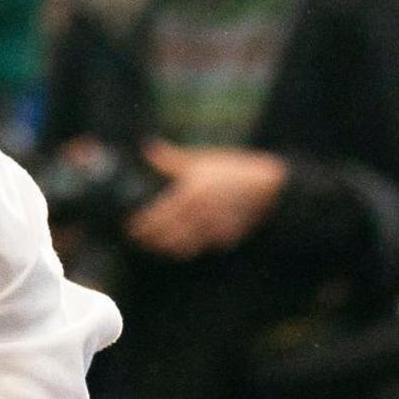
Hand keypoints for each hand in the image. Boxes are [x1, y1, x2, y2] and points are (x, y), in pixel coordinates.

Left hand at [123, 143, 287, 259]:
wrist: (269, 186)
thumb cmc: (233, 169)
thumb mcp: (202, 160)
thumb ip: (171, 160)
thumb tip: (148, 149)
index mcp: (191, 193)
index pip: (157, 217)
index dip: (141, 226)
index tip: (130, 227)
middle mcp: (201, 214)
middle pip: (167, 237)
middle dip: (149, 241)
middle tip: (138, 238)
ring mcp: (214, 229)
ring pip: (183, 248)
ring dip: (166, 249)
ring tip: (155, 245)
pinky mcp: (226, 238)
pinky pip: (202, 247)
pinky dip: (189, 248)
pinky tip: (180, 244)